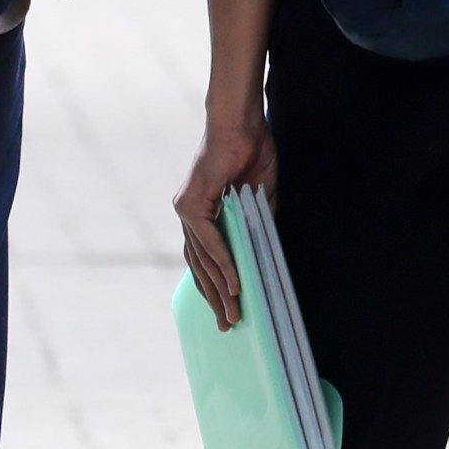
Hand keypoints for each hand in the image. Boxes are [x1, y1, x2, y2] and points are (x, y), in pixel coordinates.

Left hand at [173, 102, 278, 329]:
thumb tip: (261, 254)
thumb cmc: (251, 151)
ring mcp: (186, 209)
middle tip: (228, 327)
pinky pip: (208, 242)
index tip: (229, 310)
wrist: (241, 121)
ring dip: (220, 289)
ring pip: (202, 260)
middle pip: (200, 267)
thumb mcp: (259, 197)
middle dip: (215, 299)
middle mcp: (188, 214)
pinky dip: (223, 264)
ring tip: (234, 315)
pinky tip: (235, 285)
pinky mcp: (191, 204)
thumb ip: (255, 225)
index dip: (216, 286)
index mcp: (202, 213)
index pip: (205, 258)